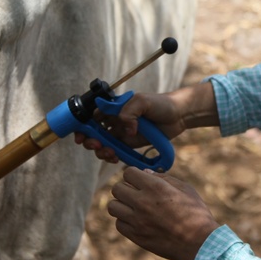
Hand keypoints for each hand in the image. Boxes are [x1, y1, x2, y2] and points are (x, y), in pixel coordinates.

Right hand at [75, 82, 217, 163]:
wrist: (179, 115)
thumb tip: (125, 130)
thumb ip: (129, 112)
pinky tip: (116, 157)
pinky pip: (115, 152)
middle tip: (98, 146)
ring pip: (102, 144)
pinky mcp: (130, 144)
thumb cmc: (161, 104)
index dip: (82, 126)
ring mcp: (122, 133)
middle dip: (90, 141)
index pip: (91, 115)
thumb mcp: (143, 101)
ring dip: (101, 151)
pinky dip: (112, 156)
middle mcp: (115, 120)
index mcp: (114, 107)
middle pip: (93, 132)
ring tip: (109, 153)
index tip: (81, 135)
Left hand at [106, 167, 219, 259]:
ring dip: (122, 205)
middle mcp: (142, 202)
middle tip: (136, 194)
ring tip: (134, 208)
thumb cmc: (196, 213)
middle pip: (116, 188)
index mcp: (155, 187)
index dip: (134, 175)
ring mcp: (137, 220)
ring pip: (112, 207)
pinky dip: (125, 221)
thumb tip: (145, 173)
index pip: (128, 173)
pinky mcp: (136, 236)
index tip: (140, 180)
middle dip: (125, 188)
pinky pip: (119, 224)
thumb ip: (164, 179)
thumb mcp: (185, 189)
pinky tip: (137, 221)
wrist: (199, 243)